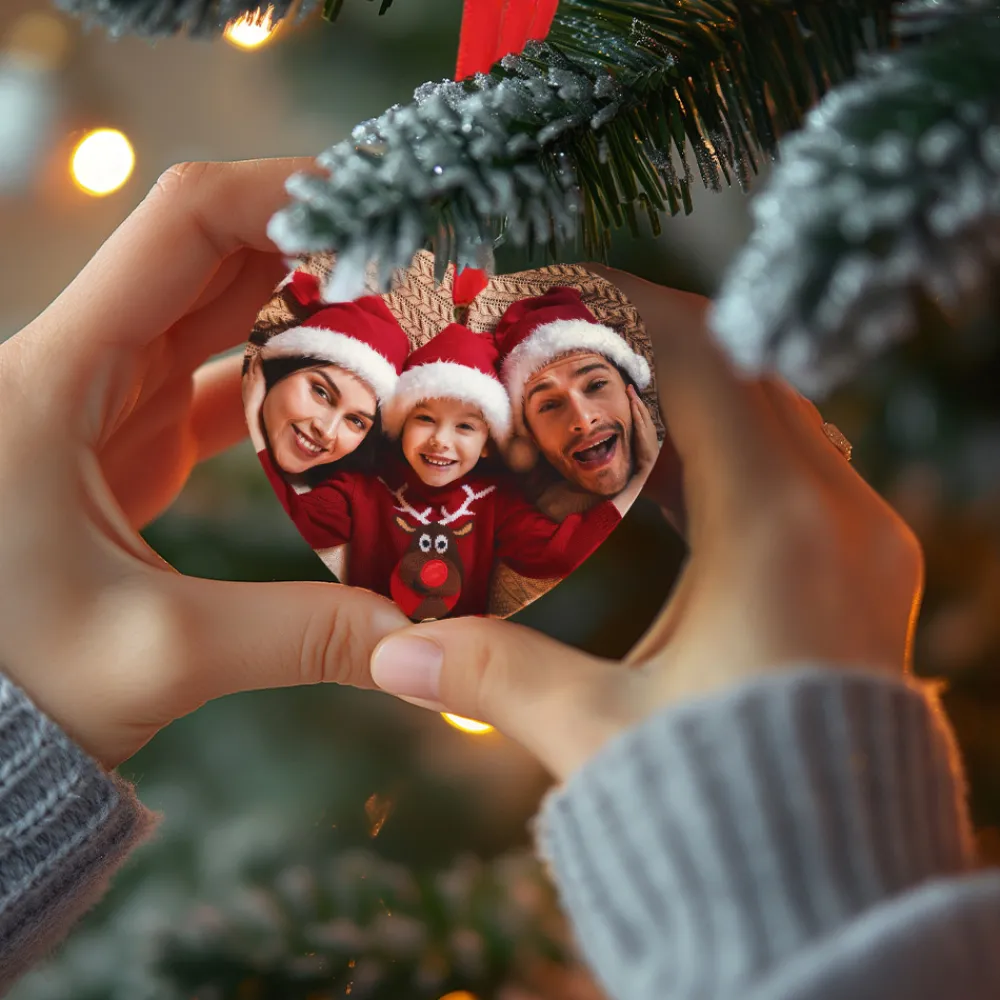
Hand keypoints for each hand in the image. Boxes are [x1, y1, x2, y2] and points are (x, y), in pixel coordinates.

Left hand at [0, 159, 407, 768]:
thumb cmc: (11, 677)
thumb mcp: (158, 655)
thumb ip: (300, 636)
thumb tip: (423, 640)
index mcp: (59, 379)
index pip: (183, 225)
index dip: (286, 193)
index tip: (381, 208)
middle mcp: (79, 366)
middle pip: (213, 253)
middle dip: (318, 243)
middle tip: (418, 262)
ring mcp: (105, 399)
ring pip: (218, 310)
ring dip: (306, 304)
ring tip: (401, 322)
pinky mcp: (127, 438)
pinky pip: (217, 377)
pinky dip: (284, 378)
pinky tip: (348, 402)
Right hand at [369, 266, 922, 779]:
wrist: (830, 889)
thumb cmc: (724, 808)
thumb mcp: (595, 731)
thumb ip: (492, 673)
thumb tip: (390, 649)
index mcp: (777, 524)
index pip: (703, 357)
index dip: (625, 305)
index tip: (554, 287)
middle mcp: (837, 515)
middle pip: (741, 374)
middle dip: (650, 344)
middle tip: (563, 340)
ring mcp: (862, 543)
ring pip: (774, 419)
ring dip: (690, 398)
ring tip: (598, 399)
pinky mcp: (861, 575)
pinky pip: (794, 472)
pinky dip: (724, 454)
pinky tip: (657, 479)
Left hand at [628, 384, 658, 475]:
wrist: (647, 467)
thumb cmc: (642, 457)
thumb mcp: (639, 442)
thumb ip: (635, 435)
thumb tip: (630, 430)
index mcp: (648, 428)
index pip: (642, 412)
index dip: (637, 402)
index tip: (631, 393)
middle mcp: (649, 426)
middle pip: (642, 408)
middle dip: (635, 397)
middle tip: (629, 386)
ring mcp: (647, 429)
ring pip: (641, 411)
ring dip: (635, 400)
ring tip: (630, 390)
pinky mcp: (643, 434)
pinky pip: (639, 419)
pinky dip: (637, 410)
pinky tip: (633, 403)